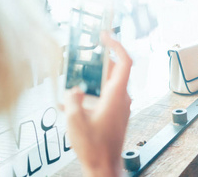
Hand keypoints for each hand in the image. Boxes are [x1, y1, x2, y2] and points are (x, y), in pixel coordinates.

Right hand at [64, 32, 131, 176]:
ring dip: (94, 77)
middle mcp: (122, 97)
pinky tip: (76, 100)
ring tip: (76, 77)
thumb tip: (74, 89)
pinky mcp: (117, 113)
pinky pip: (107, 94)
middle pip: (115, 69)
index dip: (116, 45)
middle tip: (86, 51)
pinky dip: (94, 91)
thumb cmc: (95, 148)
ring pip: (109, 82)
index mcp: (116, 95)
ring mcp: (121, 105)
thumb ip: (73, 100)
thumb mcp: (75, 121)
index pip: (124, 61)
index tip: (105, 35)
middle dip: (100, 59)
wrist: (104, 166)